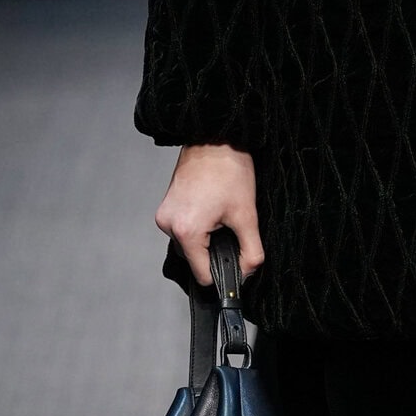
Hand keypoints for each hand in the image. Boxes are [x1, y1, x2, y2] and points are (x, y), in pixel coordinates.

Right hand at [155, 142, 263, 285]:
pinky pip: (182, 230)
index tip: (235, 264)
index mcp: (186, 231)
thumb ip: (251, 252)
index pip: (202, 276)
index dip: (222, 274)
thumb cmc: (228, 170)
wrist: (214, 139)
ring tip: (219, 214)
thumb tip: (247, 273)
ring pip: (189, 245)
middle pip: (194, 260)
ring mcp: (164, 216)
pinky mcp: (165, 209)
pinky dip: (198, 227)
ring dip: (206, 238)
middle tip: (229, 227)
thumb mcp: (247, 216)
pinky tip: (210, 209)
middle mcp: (168, 226)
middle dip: (214, 251)